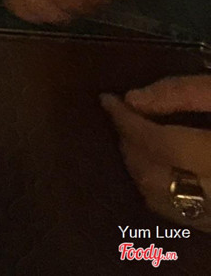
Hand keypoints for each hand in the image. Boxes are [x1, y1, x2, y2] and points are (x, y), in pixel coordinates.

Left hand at [102, 76, 210, 230]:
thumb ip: (183, 93)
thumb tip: (132, 99)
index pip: (157, 143)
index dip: (126, 120)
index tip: (106, 99)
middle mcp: (210, 195)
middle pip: (152, 174)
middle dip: (129, 143)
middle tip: (122, 115)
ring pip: (157, 198)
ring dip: (138, 166)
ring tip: (135, 135)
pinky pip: (175, 213)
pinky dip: (155, 186)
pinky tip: (156, 164)